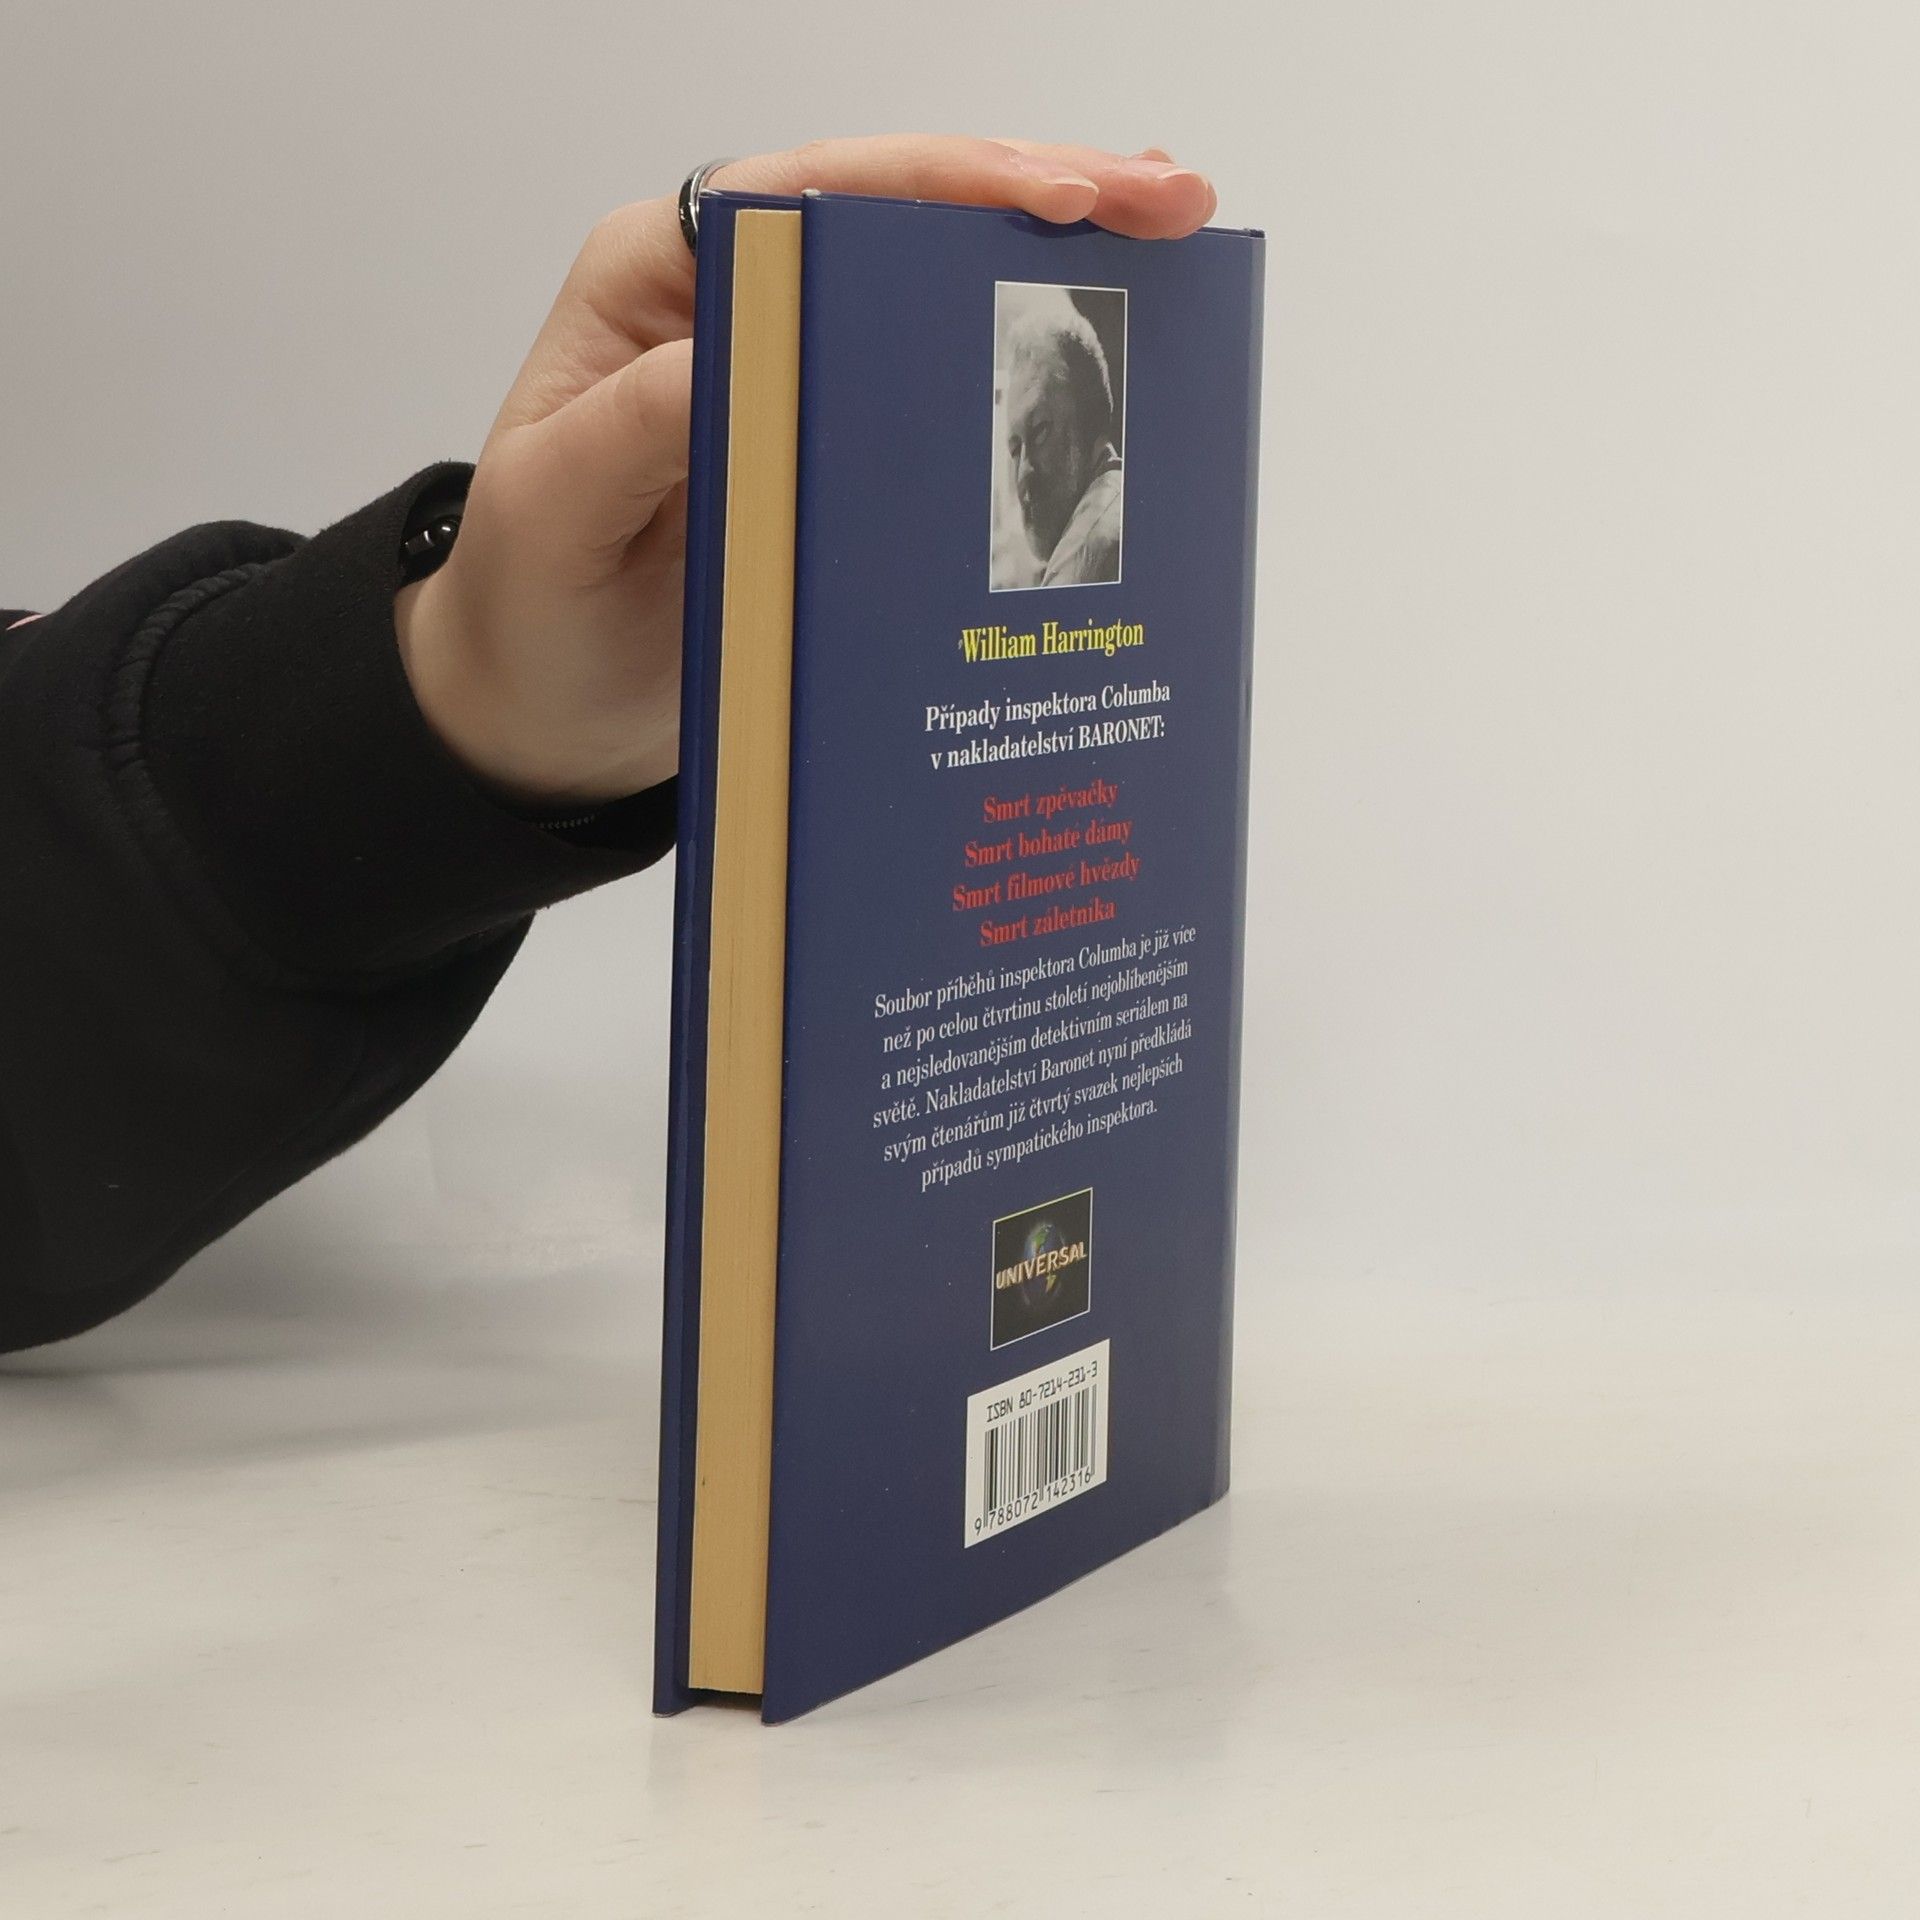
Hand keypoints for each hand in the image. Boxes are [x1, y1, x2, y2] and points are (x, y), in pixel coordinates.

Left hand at [393, 137, 1218, 809]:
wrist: (541, 713)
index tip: (1052, 198)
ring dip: (1052, 260)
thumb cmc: (529, 609)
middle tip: (1166, 198)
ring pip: (932, 286)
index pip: (815, 196)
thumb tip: (745, 351)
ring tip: (1170, 238)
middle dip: (1036, 194)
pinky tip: (1108, 344)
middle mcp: (736, 306)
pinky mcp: (834, 450)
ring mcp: (795, 376)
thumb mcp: (556, 512)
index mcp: (659, 283)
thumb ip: (640, 423)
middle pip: (897, 215)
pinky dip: (1022, 358)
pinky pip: (935, 384)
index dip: (940, 184)